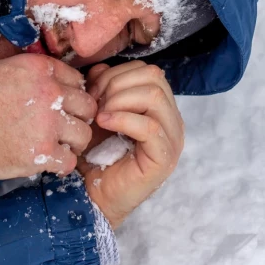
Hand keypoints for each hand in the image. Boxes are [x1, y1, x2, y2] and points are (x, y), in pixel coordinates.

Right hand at [0, 54, 96, 179]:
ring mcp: (48, 124)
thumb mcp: (4, 69)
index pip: (77, 80)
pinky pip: (69, 161)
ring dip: (73, 142)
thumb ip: (34, 75)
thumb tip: (55, 85)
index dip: (71, 95)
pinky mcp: (42, 153)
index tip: (63, 106)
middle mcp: (51, 93)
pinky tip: (51, 162)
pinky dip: (62, 164)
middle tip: (65, 127)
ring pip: (83, 134)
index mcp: (41, 69)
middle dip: (78, 117)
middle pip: (87, 106)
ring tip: (58, 146)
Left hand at [78, 61, 184, 228]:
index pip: (148, 71)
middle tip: (96, 104)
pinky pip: (149, 126)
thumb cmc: (96, 157)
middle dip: (118, 84)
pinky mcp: (163, 158)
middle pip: (154, 77)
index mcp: (160, 107)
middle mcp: (172, 120)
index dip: (117, 74)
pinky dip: (122, 119)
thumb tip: (101, 69)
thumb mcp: (98, 112)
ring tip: (100, 116)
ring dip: (119, 100)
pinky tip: (104, 124)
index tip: (93, 92)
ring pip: (154, 96)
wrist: (92, 195)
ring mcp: (172, 139)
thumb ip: (102, 88)